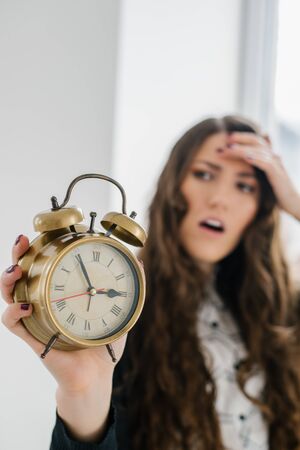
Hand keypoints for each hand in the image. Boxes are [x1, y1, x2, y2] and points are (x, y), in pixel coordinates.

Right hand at [0, 235, 126, 393]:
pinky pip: (13, 323)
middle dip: (18, 255)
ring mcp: (35, 319)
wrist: (96, 376)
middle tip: (22, 242)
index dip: (41, 247)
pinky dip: (13, 312)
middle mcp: (44, 302)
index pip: (45, 264)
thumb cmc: (104, 342)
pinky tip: (26, 306)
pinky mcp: (33, 337)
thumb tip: (140, 262)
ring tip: (16, 271)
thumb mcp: (119, 311)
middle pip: (23, 274)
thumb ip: (130, 289)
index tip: (45, 233)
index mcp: (62, 292)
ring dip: (7, 280)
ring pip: (10, 295)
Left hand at [221, 132, 299, 219]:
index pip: (255, 142)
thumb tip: (243, 163)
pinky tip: (246, 158)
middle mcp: (273, 157)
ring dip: (244, 149)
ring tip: (231, 148)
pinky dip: (256, 159)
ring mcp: (276, 165)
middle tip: (227, 138)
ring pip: (259, 151)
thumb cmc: (276, 192)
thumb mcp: (263, 179)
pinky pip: (267, 164)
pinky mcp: (278, 174)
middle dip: (241, 138)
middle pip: (257, 141)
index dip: (242, 138)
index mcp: (269, 157)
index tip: (227, 138)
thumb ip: (254, 170)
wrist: (293, 203)